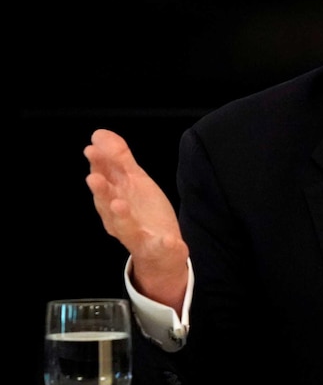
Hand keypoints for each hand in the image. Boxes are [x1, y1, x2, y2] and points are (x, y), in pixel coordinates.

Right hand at [84, 129, 188, 310]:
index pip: (105, 179)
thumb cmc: (141, 212)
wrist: (159, 250)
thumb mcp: (133, 182)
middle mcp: (119, 218)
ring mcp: (136, 235)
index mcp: (114, 199)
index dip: (99, 165)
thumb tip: (99, 134)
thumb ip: (119, 160)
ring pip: (125, 227)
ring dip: (120, 215)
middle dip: (101, 191)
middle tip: (94, 177)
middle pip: (107, 203)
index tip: (92, 148)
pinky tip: (167, 239)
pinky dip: (162, 244)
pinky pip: (158, 247)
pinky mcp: (156, 248)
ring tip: (118, 204)